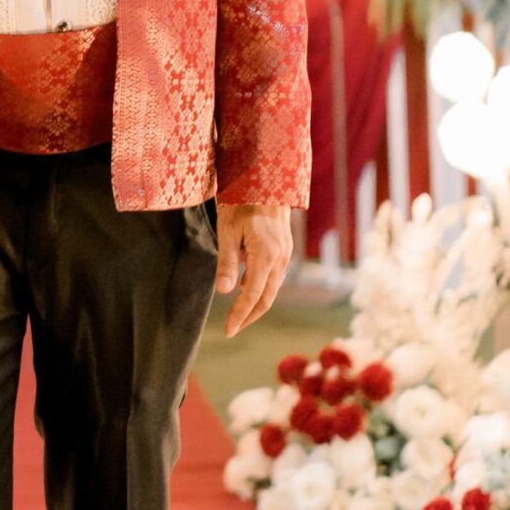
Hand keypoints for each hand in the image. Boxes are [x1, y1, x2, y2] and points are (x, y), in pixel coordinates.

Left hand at [215, 203, 292, 335]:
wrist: (267, 179)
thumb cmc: (242, 201)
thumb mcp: (228, 230)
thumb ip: (227, 262)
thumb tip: (224, 292)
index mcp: (266, 255)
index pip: (252, 295)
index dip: (240, 315)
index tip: (228, 330)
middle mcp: (280, 258)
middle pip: (266, 298)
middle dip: (249, 316)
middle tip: (232, 328)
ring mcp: (285, 254)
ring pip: (272, 289)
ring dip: (256, 304)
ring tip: (237, 315)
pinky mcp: (285, 250)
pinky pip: (275, 277)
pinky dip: (262, 289)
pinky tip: (247, 290)